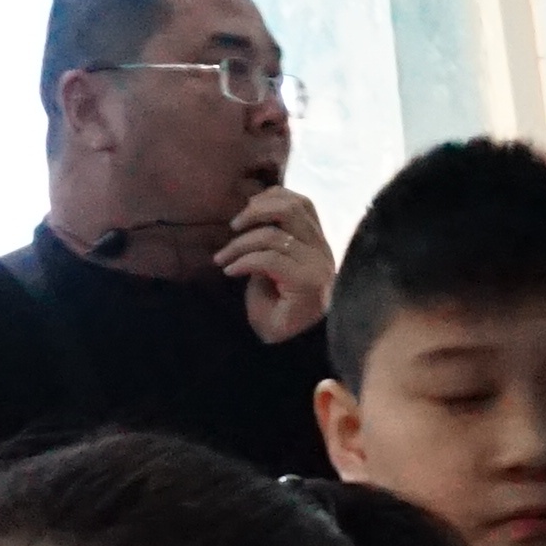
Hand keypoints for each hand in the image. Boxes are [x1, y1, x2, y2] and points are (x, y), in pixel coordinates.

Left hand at [217, 183, 334, 344]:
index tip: (245, 209)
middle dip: (255, 211)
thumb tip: (248, 211)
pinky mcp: (307, 282)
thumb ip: (269, 239)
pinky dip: (243, 262)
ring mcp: (318, 266)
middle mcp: (322, 251)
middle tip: (233, 226)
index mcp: (317, 244)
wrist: (287, 349)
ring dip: (240, 244)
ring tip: (223, 258)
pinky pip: (269, 259)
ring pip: (274, 235)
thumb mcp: (269, 264)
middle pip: (292, 207)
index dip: (271, 197)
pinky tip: (230, 272)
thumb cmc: (277, 308)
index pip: (302, 203)